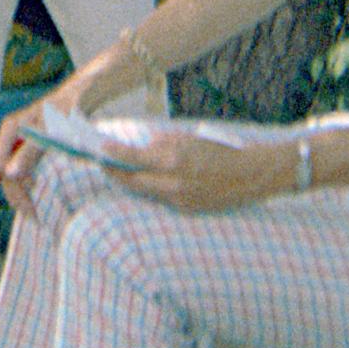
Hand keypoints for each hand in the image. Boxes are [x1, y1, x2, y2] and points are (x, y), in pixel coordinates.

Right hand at [0, 63, 114, 212]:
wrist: (81, 96)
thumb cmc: (66, 111)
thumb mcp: (48, 133)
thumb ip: (28, 153)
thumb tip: (8, 174)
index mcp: (11, 129)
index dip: (12, 184)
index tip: (32, 196)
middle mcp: (11, 134)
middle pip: (3, 171)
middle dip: (15, 193)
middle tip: (34, 216)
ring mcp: (20, 139)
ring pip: (12, 171)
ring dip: (20, 189)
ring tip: (34, 208)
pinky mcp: (30, 143)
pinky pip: (22, 166)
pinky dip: (26, 180)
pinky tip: (36, 187)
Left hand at [112, 129, 273, 213]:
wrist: (248, 175)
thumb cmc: (219, 150)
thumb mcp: (189, 138)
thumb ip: (163, 142)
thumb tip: (144, 145)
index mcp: (173, 158)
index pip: (134, 158)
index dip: (114, 155)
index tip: (100, 150)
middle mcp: (173, 181)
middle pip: (134, 181)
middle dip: (117, 173)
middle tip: (104, 165)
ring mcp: (180, 198)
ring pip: (146, 192)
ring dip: (133, 182)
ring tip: (121, 173)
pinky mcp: (187, 209)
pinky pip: (163, 199)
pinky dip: (153, 190)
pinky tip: (147, 182)